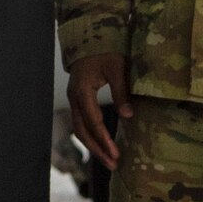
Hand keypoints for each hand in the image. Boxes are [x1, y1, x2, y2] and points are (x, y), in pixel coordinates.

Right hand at [67, 53, 133, 170]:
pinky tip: (101, 145)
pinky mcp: (78, 99)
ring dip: (93, 146)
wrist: (90, 36)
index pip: (93, 122)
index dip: (104, 140)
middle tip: (113, 165)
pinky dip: (90, 136)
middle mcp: (74, 98)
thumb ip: (121, 92)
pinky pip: (81, 122)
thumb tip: (128, 116)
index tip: (116, 154)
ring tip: (109, 160)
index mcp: (82, 91)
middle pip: (82, 130)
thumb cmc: (105, 49)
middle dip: (97, 149)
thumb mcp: (117, 68)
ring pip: (80, 128)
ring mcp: (74, 99)